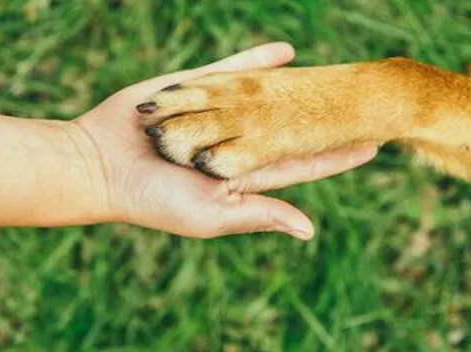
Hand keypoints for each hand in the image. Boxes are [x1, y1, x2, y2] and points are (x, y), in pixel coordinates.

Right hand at [71, 42, 376, 239]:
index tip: (370, 145)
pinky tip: (286, 53)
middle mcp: (233, 143)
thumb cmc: (153, 200)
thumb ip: (259, 215)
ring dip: (296, 88)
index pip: (299, 164)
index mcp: (242, 176)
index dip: (334, 156)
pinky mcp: (193, 89)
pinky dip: (256, 61)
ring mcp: (214, 114)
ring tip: (330, 78)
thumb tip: (310, 230)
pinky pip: (231, 71)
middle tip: (361, 106)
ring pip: (265, 98)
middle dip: (322, 118)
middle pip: (289, 127)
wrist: (99, 165)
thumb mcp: (210, 215)